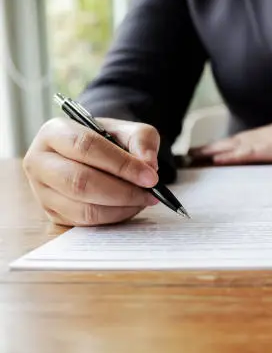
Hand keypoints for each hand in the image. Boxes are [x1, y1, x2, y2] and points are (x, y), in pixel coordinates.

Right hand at [23, 118, 160, 225]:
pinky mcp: (52, 214)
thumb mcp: (129, 130)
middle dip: (122, 191)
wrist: (93, 156)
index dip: (121, 164)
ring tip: (144, 200)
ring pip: (83, 208)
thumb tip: (148, 165)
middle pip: (80, 182)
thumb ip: (142, 140)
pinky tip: (130, 207)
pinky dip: (113, 217)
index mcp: (54, 132)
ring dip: (121, 208)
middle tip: (150, 193)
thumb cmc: (109, 141)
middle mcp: (40, 161)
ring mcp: (42, 191)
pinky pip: (85, 222)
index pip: (86, 147)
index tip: (150, 176)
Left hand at [189, 94, 271, 164]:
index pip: (249, 140)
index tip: (211, 152)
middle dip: (213, 148)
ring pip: (236, 145)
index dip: (228, 146)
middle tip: (190, 155)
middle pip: (236, 141)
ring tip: (193, 157)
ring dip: (214, 151)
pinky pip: (247, 152)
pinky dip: (230, 155)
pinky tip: (215, 160)